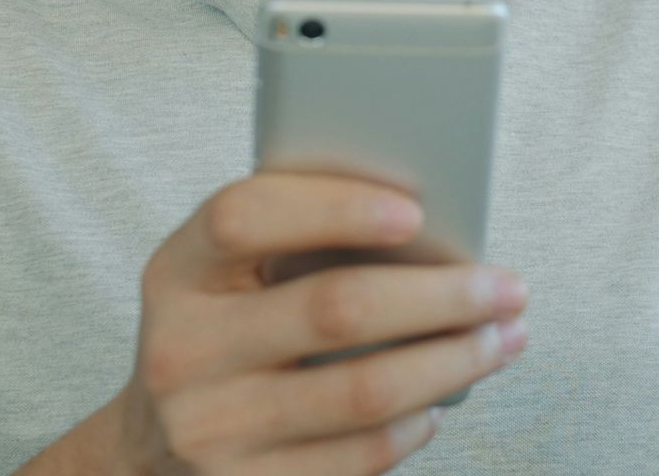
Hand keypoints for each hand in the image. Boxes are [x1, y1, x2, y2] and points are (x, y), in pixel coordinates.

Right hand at [115, 172, 528, 474]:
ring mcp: (211, 430)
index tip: (416, 212)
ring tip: (501, 339)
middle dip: (442, 295)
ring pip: (364, 391)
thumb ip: (295, 238)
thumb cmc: (222, 333)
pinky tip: (442, 399)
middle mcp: (182, 350)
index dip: (334, 207)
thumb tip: (429, 225)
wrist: (150, 448)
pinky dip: (416, 423)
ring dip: (453, 362)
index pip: (246, 216)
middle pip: (334, 309)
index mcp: (177, 271)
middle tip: (507, 287)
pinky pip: (359, 457)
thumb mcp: (225, 276)